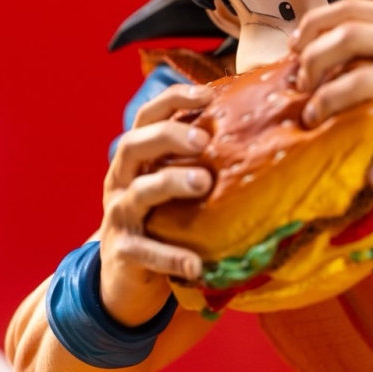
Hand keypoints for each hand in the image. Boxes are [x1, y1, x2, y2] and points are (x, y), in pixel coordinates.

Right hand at [98, 83, 212, 325]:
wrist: (125, 277)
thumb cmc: (162, 221)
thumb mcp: (173, 186)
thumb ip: (198, 162)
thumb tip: (253, 128)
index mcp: (137, 160)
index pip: (147, 118)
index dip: (172, 99)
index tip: (207, 94)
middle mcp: (122, 182)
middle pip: (133, 146)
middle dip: (168, 136)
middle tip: (204, 140)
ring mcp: (119, 217)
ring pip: (138, 193)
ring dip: (170, 183)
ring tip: (203, 183)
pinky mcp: (123, 252)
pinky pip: (144, 252)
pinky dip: (170, 256)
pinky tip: (195, 263)